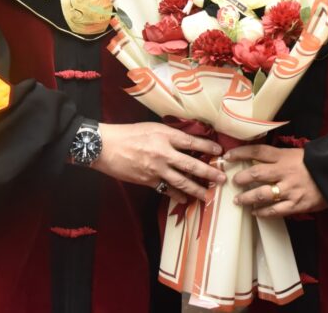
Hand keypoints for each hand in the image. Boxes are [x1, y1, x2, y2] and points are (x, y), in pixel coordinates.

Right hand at [95, 122, 225, 203]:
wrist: (105, 146)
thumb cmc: (127, 133)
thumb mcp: (151, 127)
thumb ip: (169, 135)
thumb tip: (187, 141)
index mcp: (164, 135)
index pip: (191, 142)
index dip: (207, 147)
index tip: (219, 152)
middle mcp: (163, 152)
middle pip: (191, 165)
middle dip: (209, 173)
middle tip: (222, 179)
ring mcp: (156, 169)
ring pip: (181, 181)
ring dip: (197, 189)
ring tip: (208, 195)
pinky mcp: (147, 181)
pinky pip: (166, 190)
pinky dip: (176, 195)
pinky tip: (184, 199)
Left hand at [225, 145, 327, 217]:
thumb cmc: (315, 164)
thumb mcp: (296, 154)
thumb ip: (278, 157)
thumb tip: (256, 158)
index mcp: (284, 156)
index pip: (257, 151)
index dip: (240, 153)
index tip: (228, 156)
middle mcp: (284, 172)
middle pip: (256, 173)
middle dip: (241, 178)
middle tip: (233, 181)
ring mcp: (290, 189)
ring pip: (262, 195)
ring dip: (247, 198)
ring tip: (238, 201)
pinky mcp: (296, 204)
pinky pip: (275, 211)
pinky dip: (262, 213)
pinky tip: (255, 213)